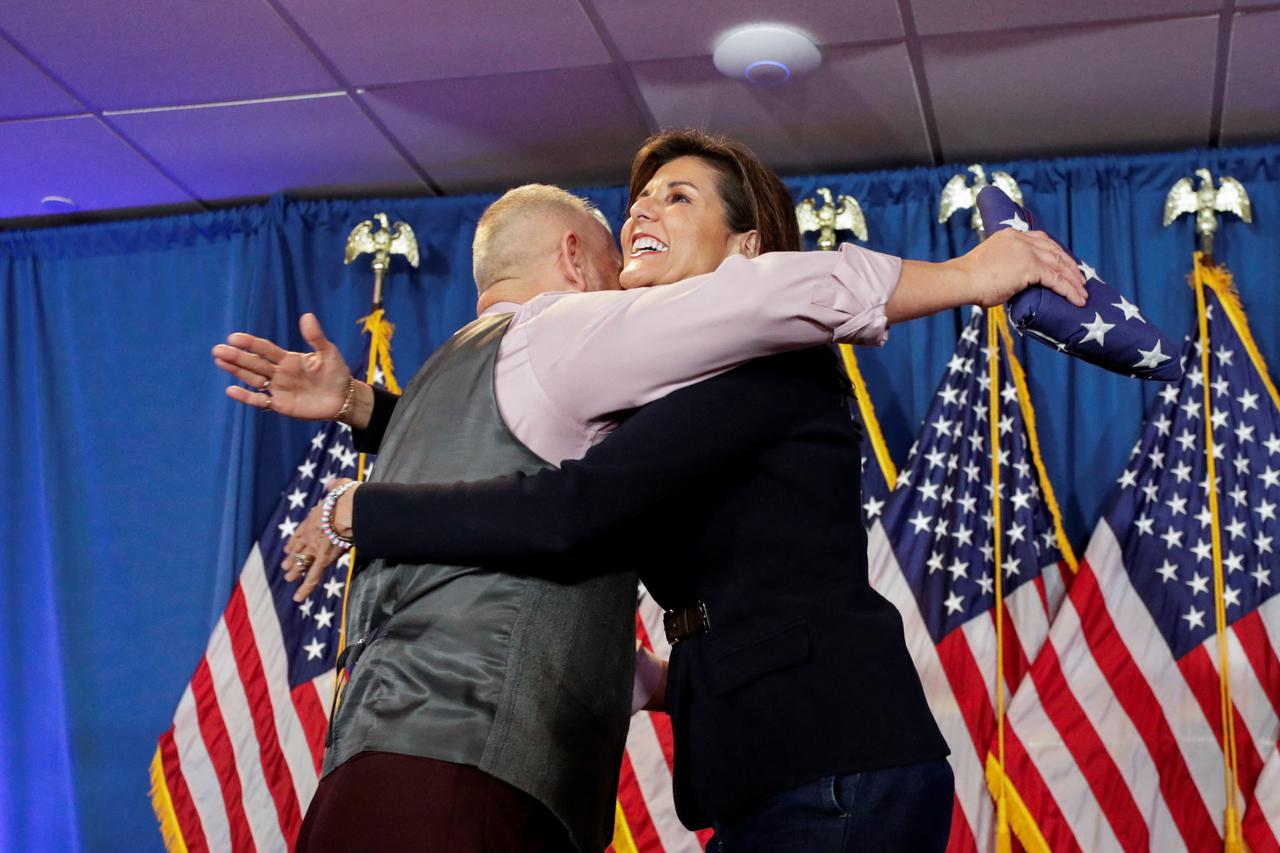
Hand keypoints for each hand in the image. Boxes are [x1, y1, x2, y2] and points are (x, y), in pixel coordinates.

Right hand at [213, 313, 354, 420]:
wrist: (343, 398)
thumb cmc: (336, 373)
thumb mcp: (328, 353)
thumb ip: (316, 337)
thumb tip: (307, 316)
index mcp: (288, 358)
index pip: (265, 349)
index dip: (251, 344)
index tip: (234, 337)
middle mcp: (279, 372)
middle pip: (254, 363)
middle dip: (236, 356)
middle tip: (217, 350)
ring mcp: (278, 388)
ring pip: (252, 378)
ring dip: (236, 371)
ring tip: (219, 361)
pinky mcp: (280, 404)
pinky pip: (260, 400)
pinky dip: (246, 397)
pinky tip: (231, 390)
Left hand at [282, 477, 355, 601]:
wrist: (351, 508)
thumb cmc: (350, 496)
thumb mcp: (340, 486)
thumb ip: (335, 485)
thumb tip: (334, 483)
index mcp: (315, 517)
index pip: (301, 532)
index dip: (295, 542)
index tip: (289, 548)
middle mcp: (311, 533)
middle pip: (299, 548)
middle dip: (292, 558)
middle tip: (285, 566)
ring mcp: (315, 547)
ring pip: (302, 562)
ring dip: (295, 571)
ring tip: (289, 578)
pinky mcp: (323, 559)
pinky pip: (313, 577)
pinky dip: (305, 589)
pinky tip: (297, 598)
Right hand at [951, 228, 1088, 308]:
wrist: (962, 280)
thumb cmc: (969, 279)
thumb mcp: (991, 264)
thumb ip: (1006, 266)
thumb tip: (1012, 281)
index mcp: (1010, 235)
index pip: (1041, 240)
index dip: (1056, 252)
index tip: (1065, 263)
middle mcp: (1021, 240)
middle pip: (1055, 250)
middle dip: (1070, 266)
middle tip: (1080, 279)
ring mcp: (1027, 252)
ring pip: (1060, 265)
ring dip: (1074, 280)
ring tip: (1083, 293)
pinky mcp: (1030, 267)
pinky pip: (1056, 279)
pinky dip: (1069, 290)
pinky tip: (1077, 299)